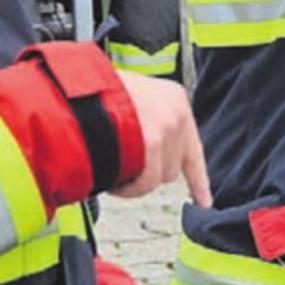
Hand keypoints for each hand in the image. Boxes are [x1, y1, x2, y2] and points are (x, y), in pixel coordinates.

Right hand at [111, 71, 210, 205]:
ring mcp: (167, 127)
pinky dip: (130, 188)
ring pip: (161, 177)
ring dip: (138, 182)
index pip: (193, 147)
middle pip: (174, 166)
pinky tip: (115, 184)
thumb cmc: (98, 90)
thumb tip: (143, 150)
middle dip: (149, 174)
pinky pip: (147, 180)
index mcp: (175, 99)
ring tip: (115, 175)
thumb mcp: (131, 96)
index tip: (204, 201)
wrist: (80, 82)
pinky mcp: (152, 141)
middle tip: (125, 171)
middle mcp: (177, 113)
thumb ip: (145, 121)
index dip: (198, 180)